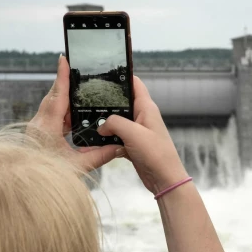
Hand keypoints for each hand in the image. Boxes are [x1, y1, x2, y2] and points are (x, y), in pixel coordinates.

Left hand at [29, 56, 120, 170]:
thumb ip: (100, 156)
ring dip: (67, 101)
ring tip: (81, 94)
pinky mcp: (37, 135)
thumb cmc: (49, 178)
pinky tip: (74, 117)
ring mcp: (36, 129)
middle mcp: (38, 125)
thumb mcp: (79, 167)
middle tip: (79, 72)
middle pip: (54, 97)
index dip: (62, 77)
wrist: (25, 187)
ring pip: (52, 107)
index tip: (64, 58)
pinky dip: (63, 113)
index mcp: (46, 128)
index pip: (56, 96)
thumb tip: (119, 146)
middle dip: (66, 85)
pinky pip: (51, 117)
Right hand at [97, 77, 187, 193]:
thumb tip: (101, 126)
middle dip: (105, 102)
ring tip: (86, 122)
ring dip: (103, 124)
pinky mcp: (132, 145)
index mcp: (146, 108)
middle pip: (121, 103)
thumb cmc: (156, 154)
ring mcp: (137, 132)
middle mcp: (142, 117)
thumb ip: (114, 123)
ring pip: (116, 122)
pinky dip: (106, 140)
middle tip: (86, 100)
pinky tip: (94, 143)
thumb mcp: (133, 133)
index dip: (121, 75)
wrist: (165, 179)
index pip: (134, 84)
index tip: (103, 71)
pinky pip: (116, 138)